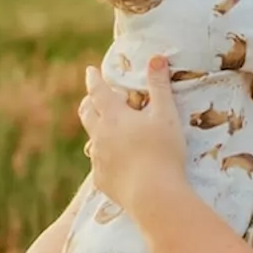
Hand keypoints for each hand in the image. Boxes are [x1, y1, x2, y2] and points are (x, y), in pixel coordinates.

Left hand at [78, 58, 186, 217]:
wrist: (153, 195)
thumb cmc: (163, 151)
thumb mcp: (166, 115)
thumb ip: (160, 86)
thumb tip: (156, 58)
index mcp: (113, 116)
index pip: (98, 91)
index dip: (94, 79)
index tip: (90, 70)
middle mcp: (100, 136)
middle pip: (87, 114)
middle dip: (89, 102)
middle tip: (92, 97)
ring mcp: (99, 160)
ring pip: (92, 139)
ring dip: (97, 130)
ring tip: (104, 130)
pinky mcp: (102, 180)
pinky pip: (99, 165)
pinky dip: (105, 157)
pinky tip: (114, 162)